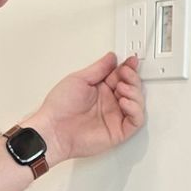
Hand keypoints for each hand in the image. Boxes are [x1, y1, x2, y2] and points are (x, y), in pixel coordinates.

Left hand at [24, 52, 145, 165]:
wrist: (53, 129)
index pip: (121, 76)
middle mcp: (109, 103)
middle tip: (126, 72)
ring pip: (137, 103)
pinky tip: (124, 101)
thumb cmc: (59, 107)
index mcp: (100, 89)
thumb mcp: (79, 79)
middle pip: (132, 88)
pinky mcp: (118, 132)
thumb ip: (98, 68)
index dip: (128, 67)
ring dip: (134, 92)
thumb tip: (111, 58)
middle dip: (132, 78)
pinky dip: (135, 110)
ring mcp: (114, 117)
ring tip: (122, 87)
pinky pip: (136, 121)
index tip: (131, 60)